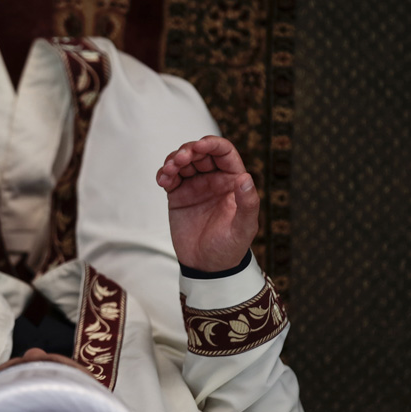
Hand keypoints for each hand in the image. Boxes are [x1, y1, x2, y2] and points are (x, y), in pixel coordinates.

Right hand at [155, 136, 258, 271]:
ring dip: (173, 159)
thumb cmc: (230, 248)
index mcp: (232, 181)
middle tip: (180, 159)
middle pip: (200, 153)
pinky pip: (169, 177)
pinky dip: (164, 173)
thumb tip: (246, 178)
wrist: (207, 268)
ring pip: (183, 161)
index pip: (224, 153)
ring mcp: (195, 186)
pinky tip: (162, 180)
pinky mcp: (178, 195)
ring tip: (169, 170)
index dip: (212, 144)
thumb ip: (248, 204)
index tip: (199, 146)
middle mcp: (214, 179)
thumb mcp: (243, 228)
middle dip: (188, 150)